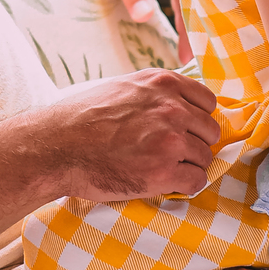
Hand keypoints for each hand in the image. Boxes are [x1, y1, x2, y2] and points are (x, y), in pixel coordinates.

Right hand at [33, 69, 219, 203]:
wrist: (58, 145)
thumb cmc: (84, 118)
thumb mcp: (124, 87)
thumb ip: (156, 93)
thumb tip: (181, 104)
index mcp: (163, 83)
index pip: (207, 102)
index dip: (196, 119)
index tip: (184, 130)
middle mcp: (172, 108)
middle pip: (210, 131)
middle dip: (195, 143)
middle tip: (171, 152)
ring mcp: (170, 140)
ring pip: (205, 157)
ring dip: (188, 165)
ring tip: (163, 168)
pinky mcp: (164, 172)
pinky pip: (196, 182)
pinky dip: (184, 186)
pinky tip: (165, 183)